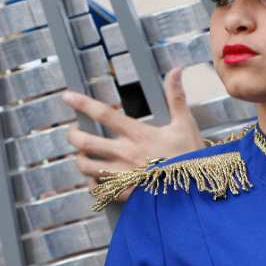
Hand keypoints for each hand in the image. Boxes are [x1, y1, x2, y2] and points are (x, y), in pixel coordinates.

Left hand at [64, 69, 202, 197]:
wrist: (196, 193)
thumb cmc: (192, 158)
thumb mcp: (186, 125)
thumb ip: (176, 98)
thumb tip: (175, 71)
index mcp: (138, 134)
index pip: (104, 114)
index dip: (83, 104)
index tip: (68, 97)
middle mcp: (125, 153)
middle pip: (85, 142)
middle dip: (73, 135)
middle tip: (74, 132)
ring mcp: (123, 175)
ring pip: (86, 167)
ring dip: (80, 159)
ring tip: (84, 154)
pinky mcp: (124, 193)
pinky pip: (98, 191)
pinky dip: (92, 186)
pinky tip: (96, 181)